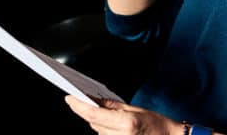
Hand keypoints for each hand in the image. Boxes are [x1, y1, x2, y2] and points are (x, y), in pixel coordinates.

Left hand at [65, 95, 184, 134]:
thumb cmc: (157, 124)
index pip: (93, 114)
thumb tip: (94, 99)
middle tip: (81, 97)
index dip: (78, 105)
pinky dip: (102, 127)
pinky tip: (107, 120)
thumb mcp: (136, 110)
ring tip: (100, 109)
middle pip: (93, 122)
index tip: (69, 97)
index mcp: (125, 123)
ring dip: (95, 119)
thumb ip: (113, 106)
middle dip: (87, 110)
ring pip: (97, 130)